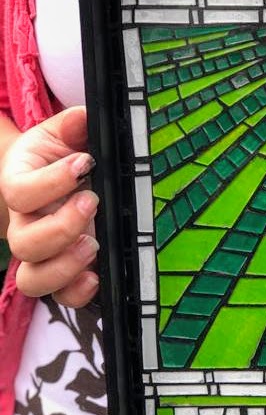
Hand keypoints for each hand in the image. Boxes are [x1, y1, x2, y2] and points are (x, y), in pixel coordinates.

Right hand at [0, 106, 99, 307]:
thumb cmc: (56, 157)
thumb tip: (85, 116)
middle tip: (93, 203)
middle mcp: (25, 225)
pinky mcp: (64, 273)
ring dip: (65, 267)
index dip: (50, 182)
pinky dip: (78, 294)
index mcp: (19, 187)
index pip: (19, 191)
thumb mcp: (62, 136)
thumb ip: (73, 125)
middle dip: (61, 227)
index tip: (83, 162)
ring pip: (34, 279)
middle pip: (24, 243)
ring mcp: (43, 255)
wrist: (47, 180)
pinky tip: (97, 277)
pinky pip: (61, 298)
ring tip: (94, 244)